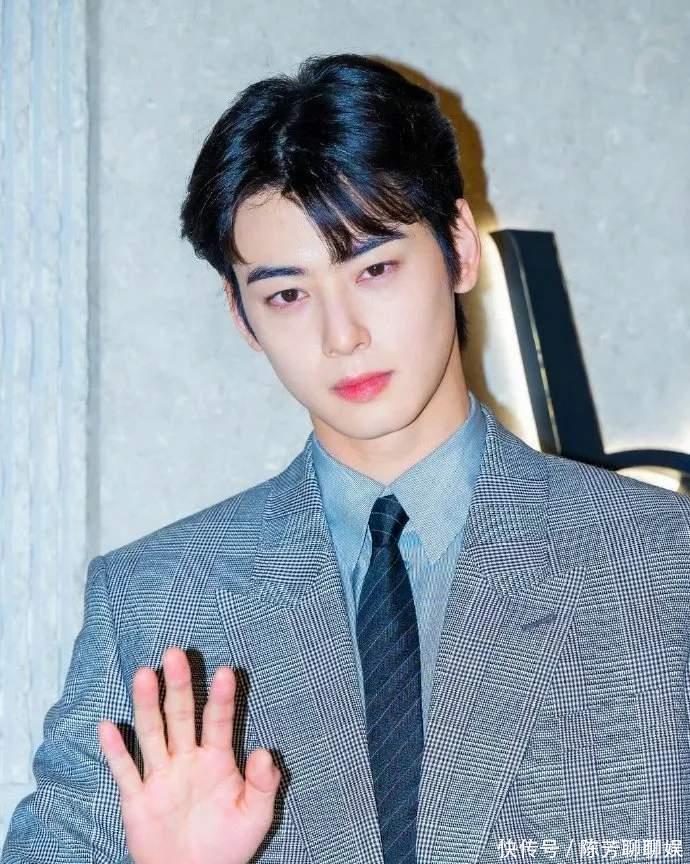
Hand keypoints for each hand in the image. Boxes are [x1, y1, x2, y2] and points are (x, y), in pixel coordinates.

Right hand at [98, 647, 280, 863]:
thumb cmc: (228, 844)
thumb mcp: (256, 816)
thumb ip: (263, 785)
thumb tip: (264, 753)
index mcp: (217, 759)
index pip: (218, 721)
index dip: (221, 698)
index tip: (225, 672)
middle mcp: (186, 759)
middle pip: (181, 716)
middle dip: (179, 686)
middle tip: (175, 653)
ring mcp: (161, 776)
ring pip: (152, 733)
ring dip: (147, 705)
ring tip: (144, 675)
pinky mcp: (138, 799)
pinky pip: (125, 771)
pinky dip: (116, 750)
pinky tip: (108, 726)